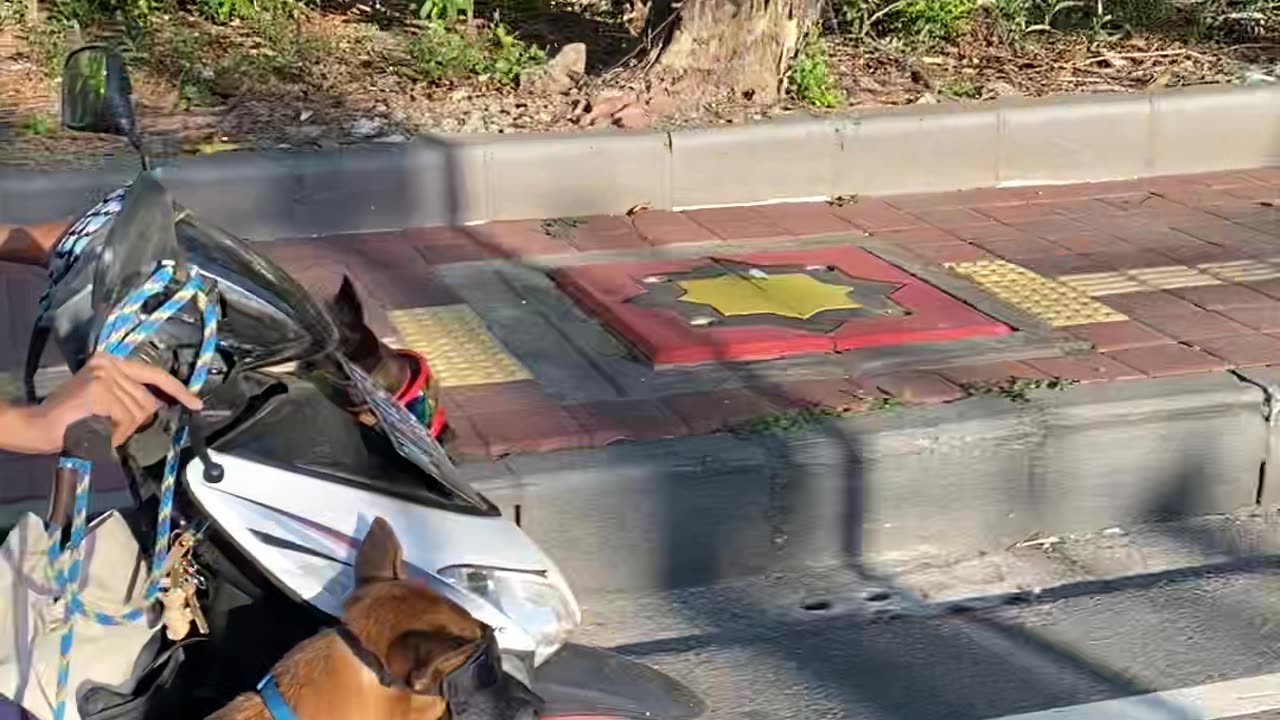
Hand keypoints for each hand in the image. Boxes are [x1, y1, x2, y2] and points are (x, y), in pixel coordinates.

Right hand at [34, 353, 203, 450]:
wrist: (39, 426)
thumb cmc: (73, 418)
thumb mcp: (108, 402)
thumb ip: (133, 397)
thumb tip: (160, 403)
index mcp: (112, 361)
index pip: (154, 373)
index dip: (177, 390)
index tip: (196, 403)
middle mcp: (109, 362)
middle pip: (147, 399)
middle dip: (135, 421)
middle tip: (108, 427)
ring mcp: (105, 374)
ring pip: (138, 412)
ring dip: (122, 429)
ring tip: (98, 428)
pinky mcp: (100, 390)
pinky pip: (126, 419)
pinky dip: (116, 433)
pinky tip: (97, 431)